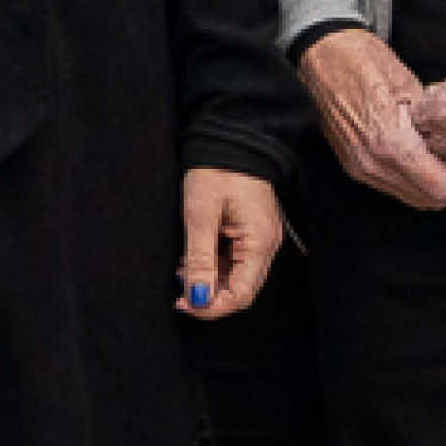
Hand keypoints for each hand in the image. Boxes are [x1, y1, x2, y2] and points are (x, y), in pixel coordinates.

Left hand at [177, 169, 285, 316]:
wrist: (230, 138)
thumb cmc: (216, 172)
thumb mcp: (200, 215)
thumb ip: (200, 260)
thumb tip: (197, 298)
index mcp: (259, 244)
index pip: (242, 295)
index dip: (213, 307)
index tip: (184, 304)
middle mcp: (266, 246)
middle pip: (242, 290)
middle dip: (210, 297)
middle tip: (179, 294)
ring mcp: (261, 239)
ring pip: (237, 277)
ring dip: (210, 282)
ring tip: (182, 273)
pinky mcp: (251, 232)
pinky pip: (236, 261)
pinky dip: (215, 267)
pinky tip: (192, 261)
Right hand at [300, 28, 445, 210]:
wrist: (322, 56)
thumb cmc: (364, 61)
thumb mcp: (411, 85)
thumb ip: (435, 123)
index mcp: (391, 142)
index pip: (439, 188)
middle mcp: (372, 163)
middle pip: (427, 201)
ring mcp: (359, 167)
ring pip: (409, 198)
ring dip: (427, 183)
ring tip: (434, 156)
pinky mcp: (351, 165)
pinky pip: (389, 186)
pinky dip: (408, 178)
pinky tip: (413, 154)